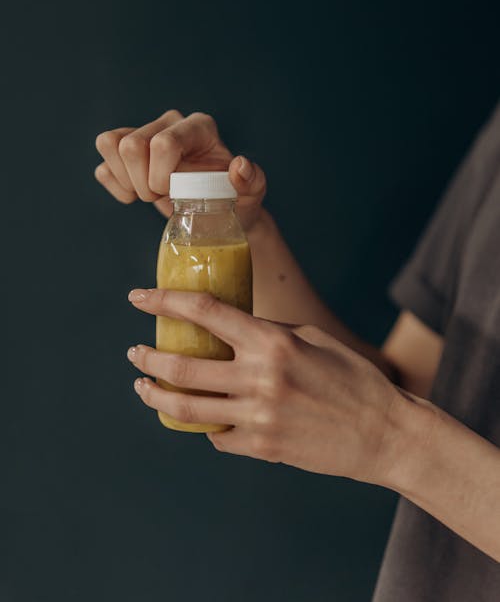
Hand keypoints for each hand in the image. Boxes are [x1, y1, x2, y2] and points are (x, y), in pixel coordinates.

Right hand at [94, 109, 266, 230]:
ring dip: (127, 180)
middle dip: (143, 182)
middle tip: (164, 196)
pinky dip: (116, 187)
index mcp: (199, 127)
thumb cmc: (235, 200)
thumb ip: (252, 180)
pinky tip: (136, 195)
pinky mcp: (124, 151)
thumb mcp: (252, 194)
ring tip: (150, 194)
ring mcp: (145, 133)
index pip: (164, 142)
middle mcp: (170, 122)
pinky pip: (103, 164)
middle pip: (132, 145)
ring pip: (110, 144)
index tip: (175, 194)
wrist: (215, 212)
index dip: (161, 175)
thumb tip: (239, 166)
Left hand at [126, 287, 411, 486]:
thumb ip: (266, 333)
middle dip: (148, 356)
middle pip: (181, 366)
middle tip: (136, 351)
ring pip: (185, 408)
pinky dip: (206, 425)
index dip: (164, 301)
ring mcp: (258, 417)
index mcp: (272, 341)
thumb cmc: (351, 377)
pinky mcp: (262, 447)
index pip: (203, 311)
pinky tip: (204, 417)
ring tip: (143, 386)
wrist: (383, 433)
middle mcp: (260, 378)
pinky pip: (217, 436)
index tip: (138, 297)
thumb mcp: (311, 339)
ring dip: (155, 395)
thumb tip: (228, 328)